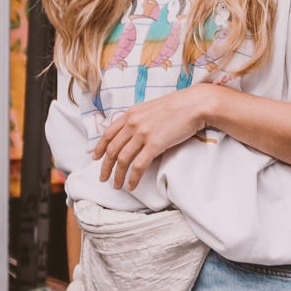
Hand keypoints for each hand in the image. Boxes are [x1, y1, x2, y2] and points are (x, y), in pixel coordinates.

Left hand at [94, 84, 215, 189]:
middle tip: (103, 178)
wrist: (195, 104)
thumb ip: (139, 120)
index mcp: (131, 114)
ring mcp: (143, 133)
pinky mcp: (155, 144)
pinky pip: (139, 166)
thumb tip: (133, 135)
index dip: (100, 148)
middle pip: (112, 149)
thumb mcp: (151, 109)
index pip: (108, 133)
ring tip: (117, 185)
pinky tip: (131, 185)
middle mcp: (133, 123)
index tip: (96, 158)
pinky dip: (133, 178)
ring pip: (122, 159)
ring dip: (118, 175)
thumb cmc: (178, 106)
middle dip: (105, 167)